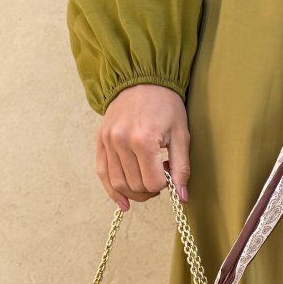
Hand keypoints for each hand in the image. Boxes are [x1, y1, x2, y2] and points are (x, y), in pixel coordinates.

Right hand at [96, 84, 189, 209]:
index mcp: (143, 140)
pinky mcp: (100, 141)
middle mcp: (121, 142)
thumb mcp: (181, 135)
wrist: (142, 80)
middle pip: (135, 186)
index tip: (169, 173)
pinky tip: (123, 203)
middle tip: (160, 179)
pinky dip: (112, 191)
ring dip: (134, 193)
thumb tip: (182, 197)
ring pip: (118, 183)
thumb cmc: (166, 106)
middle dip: (150, 190)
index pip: (152, 183)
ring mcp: (108, 142)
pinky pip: (102, 173)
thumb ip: (181, 167)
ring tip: (146, 186)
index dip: (164, 185)